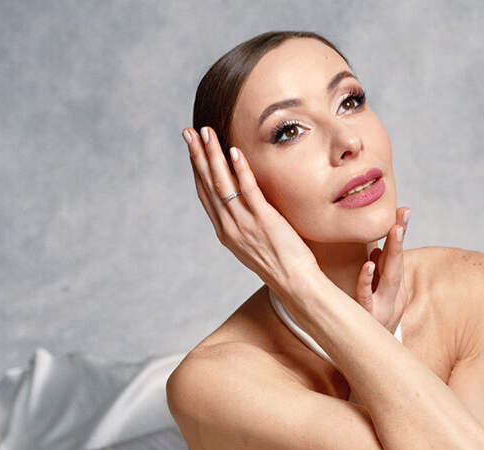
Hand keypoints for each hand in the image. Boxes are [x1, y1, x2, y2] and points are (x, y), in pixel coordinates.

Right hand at [184, 126, 320, 290]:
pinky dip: (240, 170)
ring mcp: (244, 224)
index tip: (191, 147)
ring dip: (213, 156)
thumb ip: (243, 223)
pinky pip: (248, 191)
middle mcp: (229, 226)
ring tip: (207, 134)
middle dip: (197, 156)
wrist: (294, 284)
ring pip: (223, 184)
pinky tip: (234, 152)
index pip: (205, 193)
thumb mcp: (253, 243)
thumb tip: (243, 203)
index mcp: (224, 231)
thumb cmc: (280, 264)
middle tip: (188, 132)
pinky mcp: (264, 221)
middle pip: (208, 185)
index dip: (196, 168)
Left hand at [354, 206, 410, 333]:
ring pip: (389, 276)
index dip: (400, 231)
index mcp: (395, 286)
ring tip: (395, 231)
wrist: (375, 355)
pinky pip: (366, 297)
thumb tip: (376, 250)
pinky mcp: (368, 317)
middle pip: (397, 261)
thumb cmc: (376, 321)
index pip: (398, 254)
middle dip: (400, 236)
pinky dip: (367, 281)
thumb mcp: (381, 297)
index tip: (403, 210)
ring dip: (393, 252)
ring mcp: (382, 305)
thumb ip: (379, 273)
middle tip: (402, 214)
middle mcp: (392, 294)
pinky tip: (367, 266)